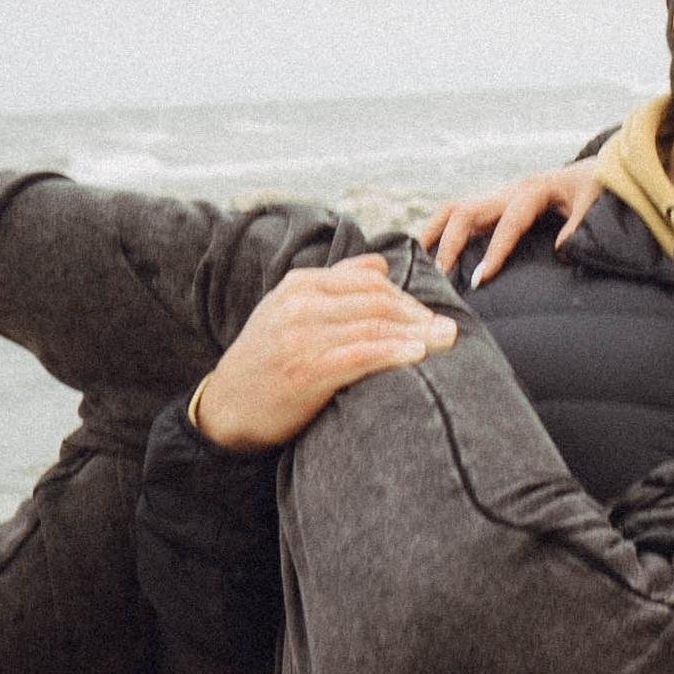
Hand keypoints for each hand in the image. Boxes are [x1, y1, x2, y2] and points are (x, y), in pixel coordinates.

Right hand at [191, 255, 455, 451]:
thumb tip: (380, 264)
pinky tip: (418, 355)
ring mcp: (302, 336)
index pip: (368, 280)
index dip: (406, 297)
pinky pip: (362, 354)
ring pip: (375, 324)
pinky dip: (394, 352)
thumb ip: (334, 286)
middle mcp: (300, 304)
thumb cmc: (267, 361)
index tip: (428, 317)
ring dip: (417, 333)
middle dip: (418, 315)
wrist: (226, 408)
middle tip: (447, 330)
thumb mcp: (290, 311)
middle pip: (377, 300)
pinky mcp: (307, 369)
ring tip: (445, 341)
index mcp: (299, 285)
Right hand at [419, 163, 603, 285]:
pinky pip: (459, 215)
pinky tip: (427, 253)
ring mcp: (497, 196)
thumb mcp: (593, 201)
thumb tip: (560, 253)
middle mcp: (507, 191)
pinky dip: (439, 231)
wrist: (592, 168)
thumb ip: (579, 226)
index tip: (479, 280)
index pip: (508, 224)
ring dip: (433, 234)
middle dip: (449, 244)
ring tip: (418, 262)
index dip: (494, 252)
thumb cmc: (593, 186)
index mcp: (532, 191)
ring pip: (454, 209)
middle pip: (466, 211)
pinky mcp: (493, 204)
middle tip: (439, 277)